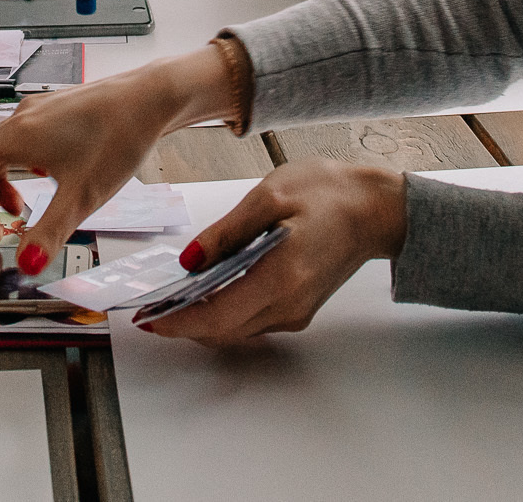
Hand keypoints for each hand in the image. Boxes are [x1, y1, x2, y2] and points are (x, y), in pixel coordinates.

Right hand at [0, 49, 236, 273]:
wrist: (152, 97)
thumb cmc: (118, 138)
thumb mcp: (83, 196)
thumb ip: (50, 232)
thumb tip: (26, 266)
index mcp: (18, 136)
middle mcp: (22, 118)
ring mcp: (40, 111)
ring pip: (4, 150)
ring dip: (3, 185)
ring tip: (22, 212)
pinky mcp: (58, 109)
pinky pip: (24, 140)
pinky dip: (21, 167)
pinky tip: (47, 179)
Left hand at [139, 160, 407, 343]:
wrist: (375, 208)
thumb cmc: (328, 193)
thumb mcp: (269, 197)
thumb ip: (226, 233)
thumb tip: (189, 261)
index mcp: (281, 275)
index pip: (217, 314)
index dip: (178, 321)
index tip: (147, 319)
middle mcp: (289, 304)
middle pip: (223, 330)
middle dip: (183, 324)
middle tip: (149, 309)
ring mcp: (296, 311)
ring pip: (236, 330)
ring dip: (202, 319)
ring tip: (170, 299)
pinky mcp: (299, 309)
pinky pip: (252, 321)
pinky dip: (224, 312)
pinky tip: (207, 290)